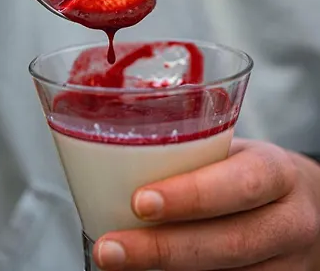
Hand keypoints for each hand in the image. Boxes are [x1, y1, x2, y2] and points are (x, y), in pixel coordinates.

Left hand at [94, 139, 319, 269]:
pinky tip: (148, 270)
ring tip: (117, 260)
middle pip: (230, 242)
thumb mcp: (232, 152)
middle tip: (110, 247)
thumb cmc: (247, 170)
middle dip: (163, 248)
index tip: (140, 202)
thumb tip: (117, 164)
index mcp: (276, 171)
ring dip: (166, 270)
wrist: (299, 203)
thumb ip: (192, 157)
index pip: (240, 184)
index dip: (192, 196)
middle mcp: (290, 220)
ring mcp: (290, 261)